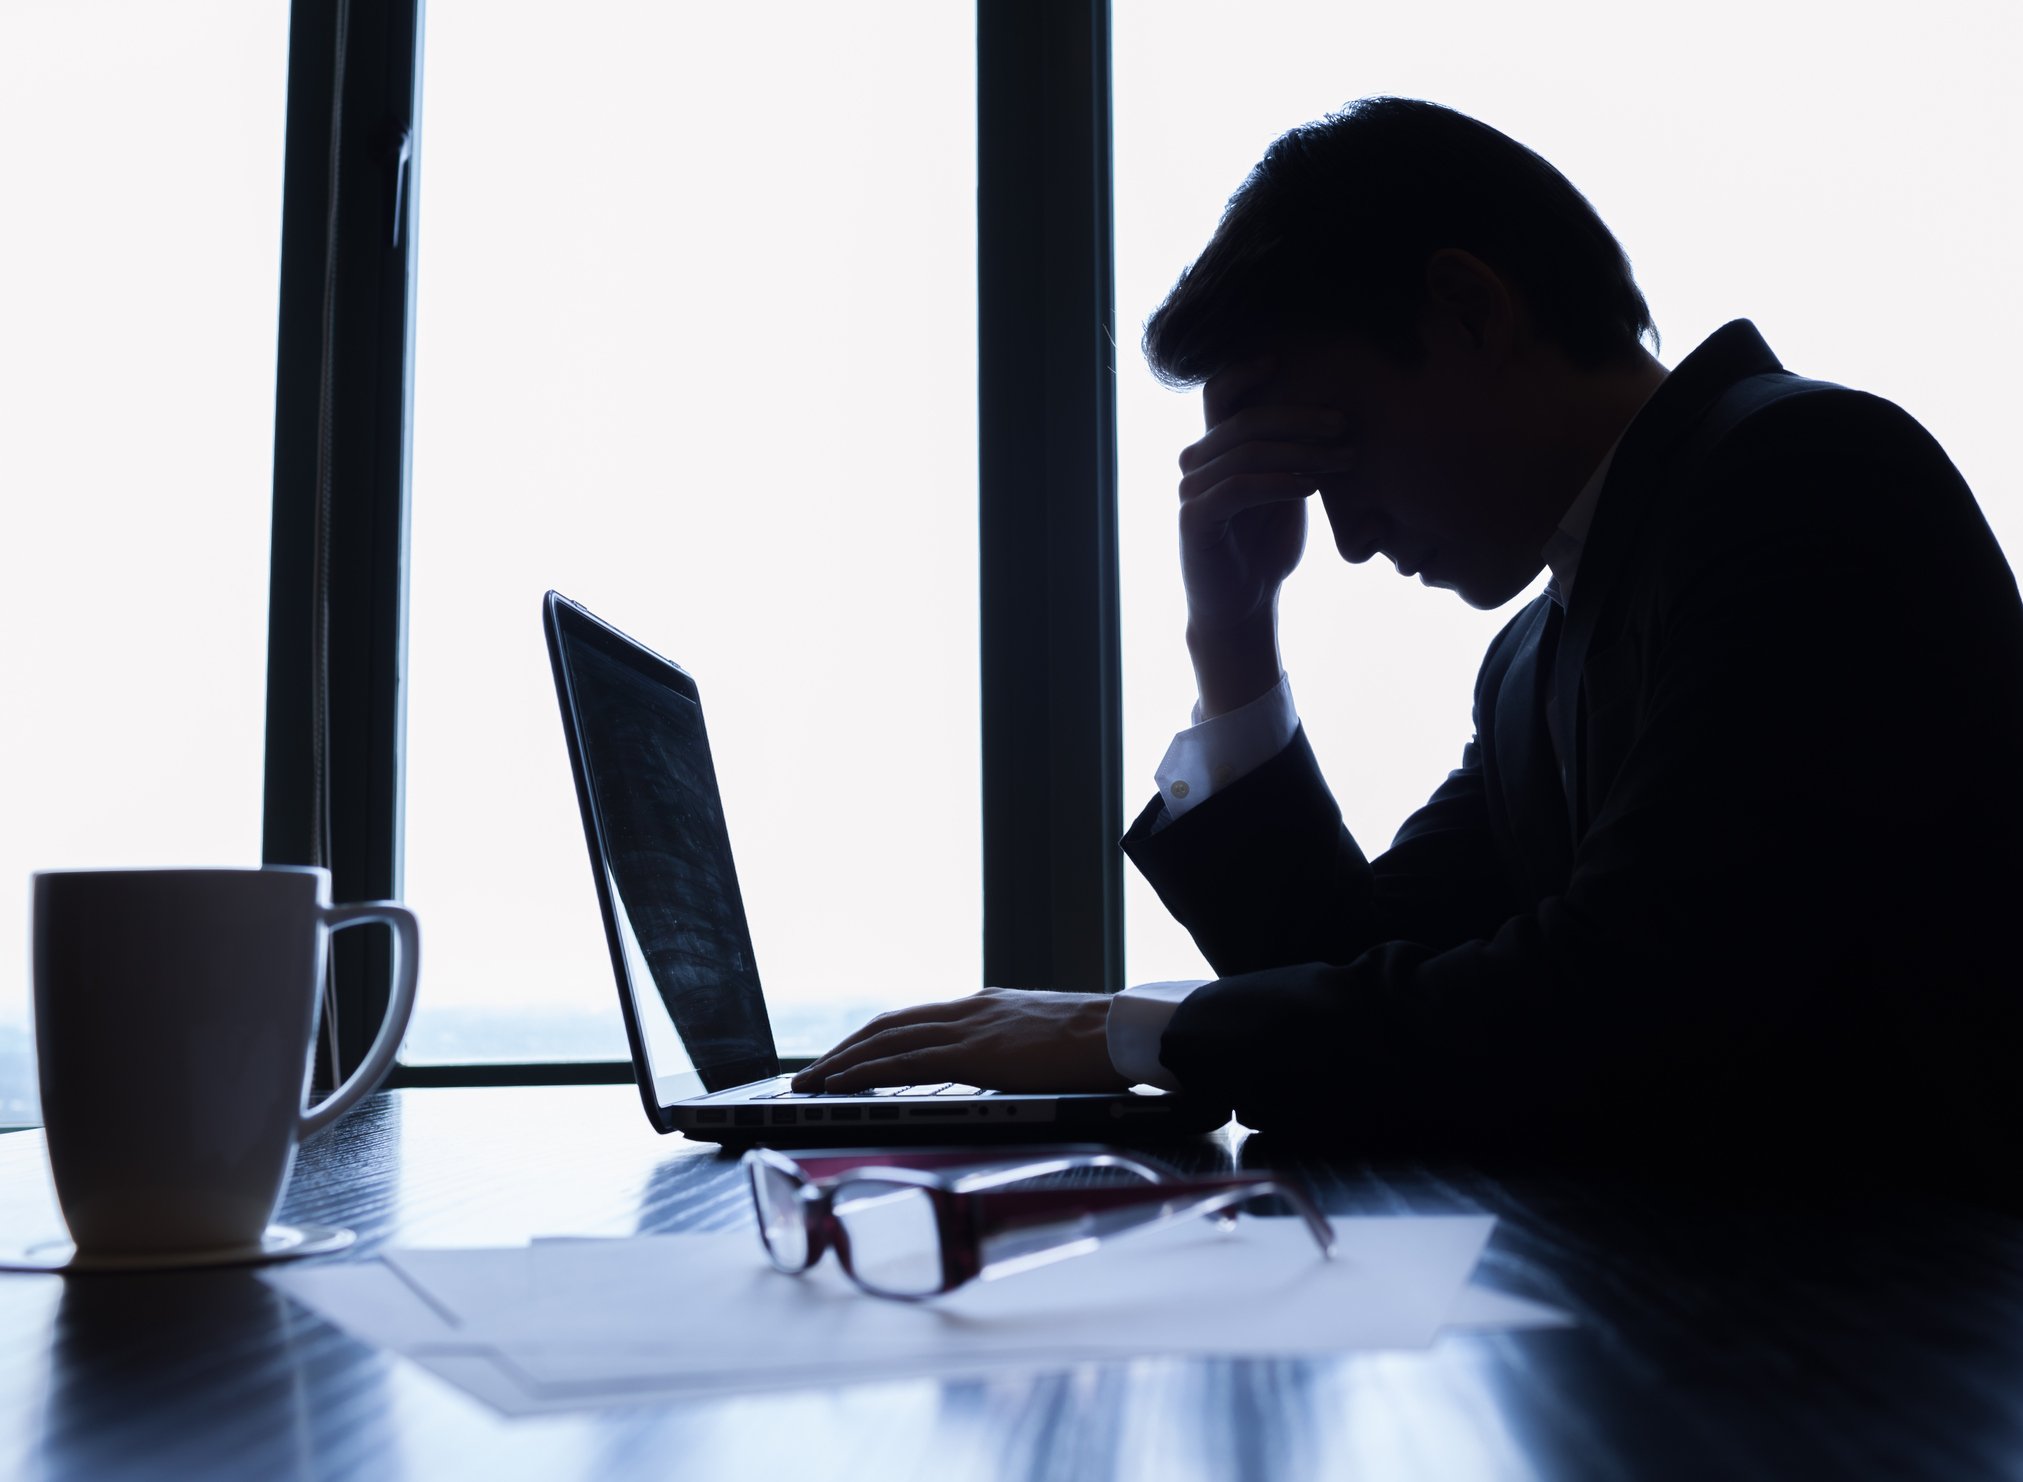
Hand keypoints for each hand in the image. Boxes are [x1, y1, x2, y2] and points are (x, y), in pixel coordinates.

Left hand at [791, 988, 1127, 1094]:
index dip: (874, 1039)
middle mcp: (969, 1011)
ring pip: (886, 1041)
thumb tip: (1004, 1070)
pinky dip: (866, 1071)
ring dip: (842, 1062)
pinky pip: (905, 1062)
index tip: (848, 1056)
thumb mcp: (1044, 1039)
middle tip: (812, 1074)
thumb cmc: (1099, 1044)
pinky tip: (843, 1084)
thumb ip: (1015, 1050)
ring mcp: (970, 1029)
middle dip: (845, 1050)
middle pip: (888, 1026)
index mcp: (986, 1008)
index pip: (914, 1020)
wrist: (1125, 1032)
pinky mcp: (974, 1054)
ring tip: (810, 1084)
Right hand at [1179, 360, 1354, 713]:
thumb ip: (1294, 455)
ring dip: (1301, 452)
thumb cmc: (1266, 548)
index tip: (1285, 361)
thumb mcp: (1287, 491)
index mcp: (1216, 449)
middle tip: (1345, 424)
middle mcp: (1197, 464)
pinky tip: (1310, 487)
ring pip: (1246, 452)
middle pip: (1244, 420)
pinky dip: (1278, 482)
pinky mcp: (1196, 521)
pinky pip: (1237, 488)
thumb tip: (1337, 415)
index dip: (1244, 370)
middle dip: (1300, 418)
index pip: (1218, 393)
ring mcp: (1192, 491)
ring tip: (1344, 459)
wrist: (1242, 608)